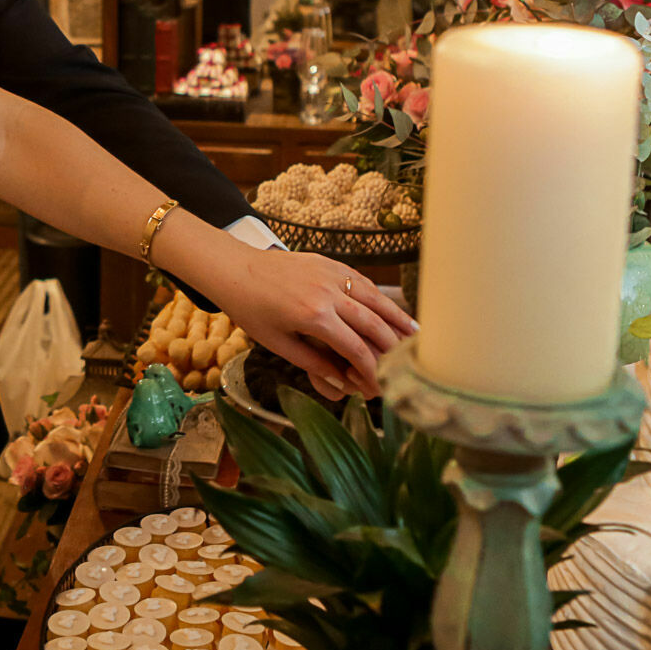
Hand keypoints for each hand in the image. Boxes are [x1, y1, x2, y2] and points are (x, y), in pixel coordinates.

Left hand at [224, 250, 416, 396]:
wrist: (234, 268)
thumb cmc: (250, 309)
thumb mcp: (278, 343)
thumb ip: (313, 363)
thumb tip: (341, 385)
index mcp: (314, 317)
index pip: (356, 349)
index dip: (372, 371)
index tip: (380, 387)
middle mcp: (328, 293)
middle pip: (373, 323)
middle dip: (392, 348)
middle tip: (407, 365)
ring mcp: (331, 274)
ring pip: (375, 299)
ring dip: (397, 318)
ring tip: (416, 335)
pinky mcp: (329, 263)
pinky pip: (362, 282)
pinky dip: (380, 297)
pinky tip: (391, 309)